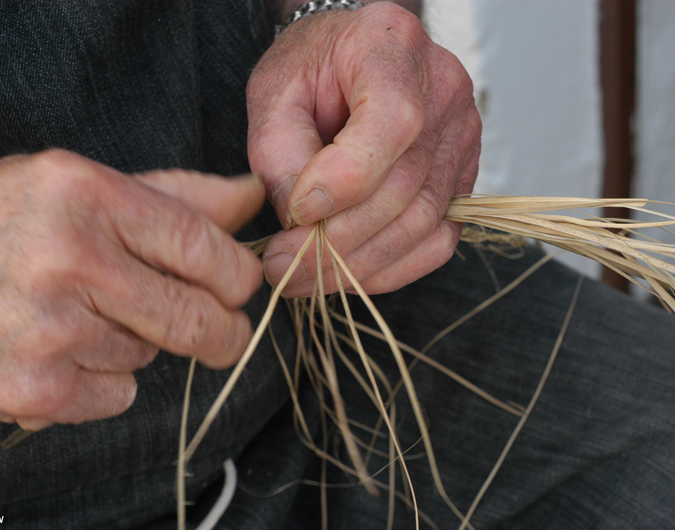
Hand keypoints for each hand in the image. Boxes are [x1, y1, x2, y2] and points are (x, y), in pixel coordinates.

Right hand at [0, 150, 263, 428]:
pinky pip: (119, 395)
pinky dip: (104, 382)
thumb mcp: (73, 185)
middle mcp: (70, 258)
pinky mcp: (37, 389)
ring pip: (153, 355)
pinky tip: (58, 352)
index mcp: (86, 194)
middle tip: (216, 332)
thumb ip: (173, 195)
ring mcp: (52, 329)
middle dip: (222, 332)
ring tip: (78, 317)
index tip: (239, 288)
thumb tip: (252, 198)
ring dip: (137, 344)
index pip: (204, 247)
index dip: (237, 276)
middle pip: (198, 317)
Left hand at [248, 2, 480, 296]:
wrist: (343, 62)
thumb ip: (281, 153)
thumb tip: (303, 221)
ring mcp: (461, 136)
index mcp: (391, 45)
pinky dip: (390, 269)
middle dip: (337, 241)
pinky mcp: (461, 178)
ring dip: (358, 264)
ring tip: (303, 277)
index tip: (296, 213)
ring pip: (421, 222)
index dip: (346, 180)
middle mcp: (441, 88)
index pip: (394, 122)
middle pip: (405, 186)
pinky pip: (436, 240)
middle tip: (282, 267)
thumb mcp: (273, 94)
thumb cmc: (308, 71)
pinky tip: (345, 274)